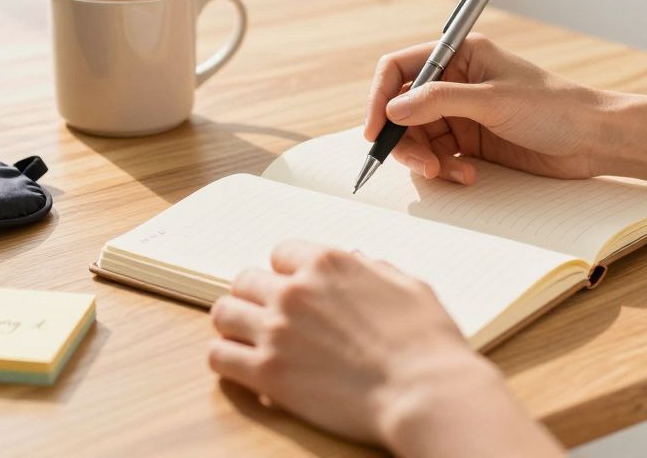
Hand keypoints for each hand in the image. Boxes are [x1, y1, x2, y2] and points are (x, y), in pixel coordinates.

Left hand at [208, 242, 561, 456]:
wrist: (425, 393)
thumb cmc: (427, 343)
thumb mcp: (408, 286)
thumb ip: (373, 269)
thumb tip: (357, 262)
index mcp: (327, 262)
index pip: (280, 253)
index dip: (287, 273)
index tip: (292, 290)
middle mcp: (294, 291)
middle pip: (246, 280)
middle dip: (257, 297)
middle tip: (269, 317)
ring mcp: (276, 331)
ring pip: (224, 313)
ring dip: (235, 325)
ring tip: (248, 339)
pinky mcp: (267, 373)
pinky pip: (219, 357)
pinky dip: (226, 359)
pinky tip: (241, 367)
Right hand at [365, 33, 608, 183]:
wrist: (594, 140)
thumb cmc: (554, 108)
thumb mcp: (493, 101)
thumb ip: (440, 101)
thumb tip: (393, 109)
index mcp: (459, 55)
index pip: (399, 69)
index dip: (380, 98)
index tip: (375, 130)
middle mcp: (455, 81)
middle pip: (402, 109)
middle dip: (404, 139)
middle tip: (421, 165)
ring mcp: (462, 113)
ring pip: (417, 138)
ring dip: (425, 159)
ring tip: (447, 173)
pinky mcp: (471, 142)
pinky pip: (438, 157)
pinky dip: (445, 170)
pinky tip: (468, 176)